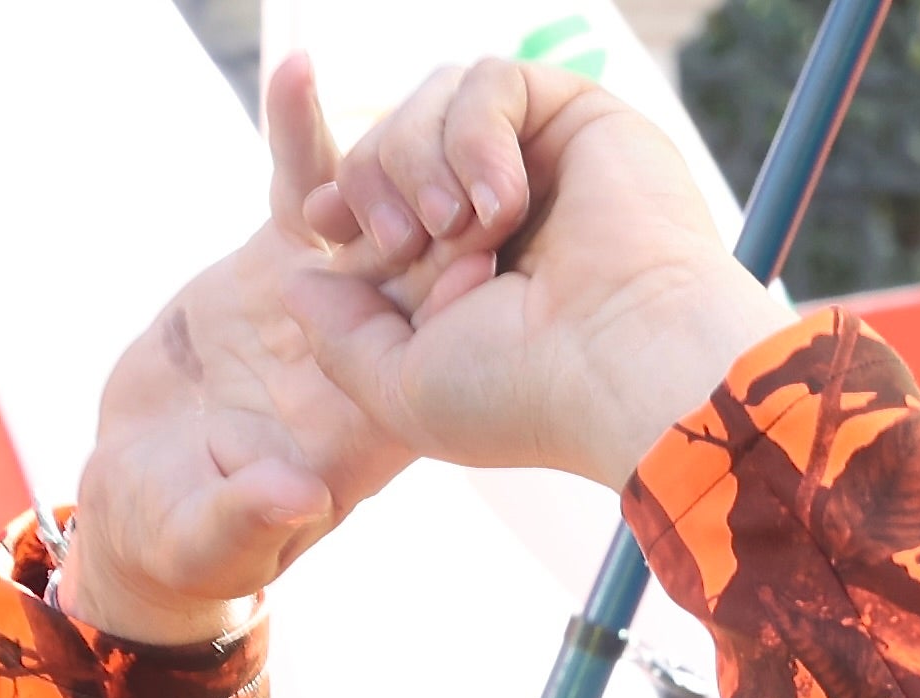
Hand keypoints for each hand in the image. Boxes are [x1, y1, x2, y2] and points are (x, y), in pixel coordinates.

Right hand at [55, 69, 415, 648]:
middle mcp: (366, 353)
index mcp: (372, 424)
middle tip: (469, 148)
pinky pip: (294, 188)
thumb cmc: (179, 539)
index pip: (431, 359)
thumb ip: (249, 518)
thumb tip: (296, 497)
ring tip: (397, 95)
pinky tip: (298, 71)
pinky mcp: (276, 264)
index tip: (483, 262)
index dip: (455, 313)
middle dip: (447, 211)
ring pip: (371, 216)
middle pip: (421, 273)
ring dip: (386, 159)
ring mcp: (325, 301)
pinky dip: (297, 136)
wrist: (139, 492)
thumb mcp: (205, 538)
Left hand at [280, 56, 792, 486]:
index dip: (342, 195)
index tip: (324, 224)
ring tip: (460, 228)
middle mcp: (493, 213)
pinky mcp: (577, 120)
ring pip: (434, 100)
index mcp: (454, 271)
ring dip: (422, 158)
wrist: (620, 368)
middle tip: (404, 242)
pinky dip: (475, 135)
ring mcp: (536, 163)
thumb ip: (338, 336)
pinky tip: (503, 203)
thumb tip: (299, 279)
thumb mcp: (397, 386)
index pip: (375, 196)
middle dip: (375, 179)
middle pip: (391, 140)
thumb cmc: (520, 393)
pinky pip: (491, 82)